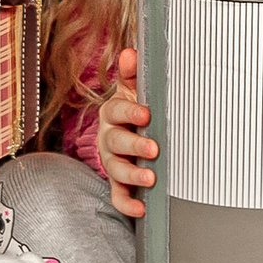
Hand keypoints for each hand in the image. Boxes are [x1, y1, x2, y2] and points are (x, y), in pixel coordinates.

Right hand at [97, 46, 156, 218]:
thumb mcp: (134, 89)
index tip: (146, 114)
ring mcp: (112, 161)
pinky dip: (126, 204)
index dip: (130, 113)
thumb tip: (131, 52)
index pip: (116, 111)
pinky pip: (117, 196)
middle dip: (133, 146)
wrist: (130, 132)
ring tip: (150, 181)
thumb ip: (133, 74)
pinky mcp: (118, 182)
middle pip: (115, 143)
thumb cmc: (136, 109)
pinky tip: (141, 210)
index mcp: (113, 113)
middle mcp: (108, 137)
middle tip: (153, 150)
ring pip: (115, 170)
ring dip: (132, 176)